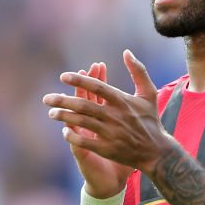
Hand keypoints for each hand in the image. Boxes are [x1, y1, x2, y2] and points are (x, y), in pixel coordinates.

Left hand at [43, 50, 173, 178]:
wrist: (157, 152)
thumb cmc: (150, 120)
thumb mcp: (149, 93)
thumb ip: (138, 71)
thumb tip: (127, 52)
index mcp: (122, 101)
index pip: (97, 87)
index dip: (80, 80)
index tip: (63, 76)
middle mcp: (115, 116)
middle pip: (84, 105)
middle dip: (63, 101)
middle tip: (47, 99)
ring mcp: (110, 133)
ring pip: (82, 122)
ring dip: (64, 117)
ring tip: (51, 113)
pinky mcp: (108, 149)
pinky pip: (85, 142)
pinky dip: (73, 136)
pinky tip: (64, 131)